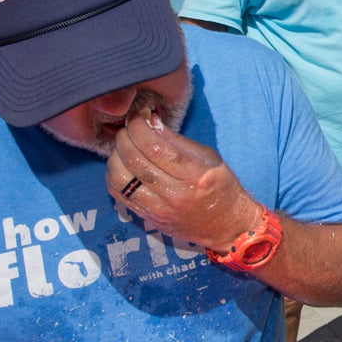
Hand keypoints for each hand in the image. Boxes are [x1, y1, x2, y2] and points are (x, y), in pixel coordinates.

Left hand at [107, 109, 262, 252]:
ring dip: (115, 156)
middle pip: (135, 160)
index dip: (139, 127)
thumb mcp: (209, 158)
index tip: (138, 116)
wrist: (227, 226)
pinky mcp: (149, 218)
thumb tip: (150, 121)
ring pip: (121, 178)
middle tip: (128, 128)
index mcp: (196, 175)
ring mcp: (160, 209)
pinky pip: (119, 195)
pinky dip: (113, 175)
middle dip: (125, 137)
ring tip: (122, 146)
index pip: (156, 147)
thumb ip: (177, 141)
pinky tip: (121, 165)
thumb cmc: (221, 188)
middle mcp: (176, 194)